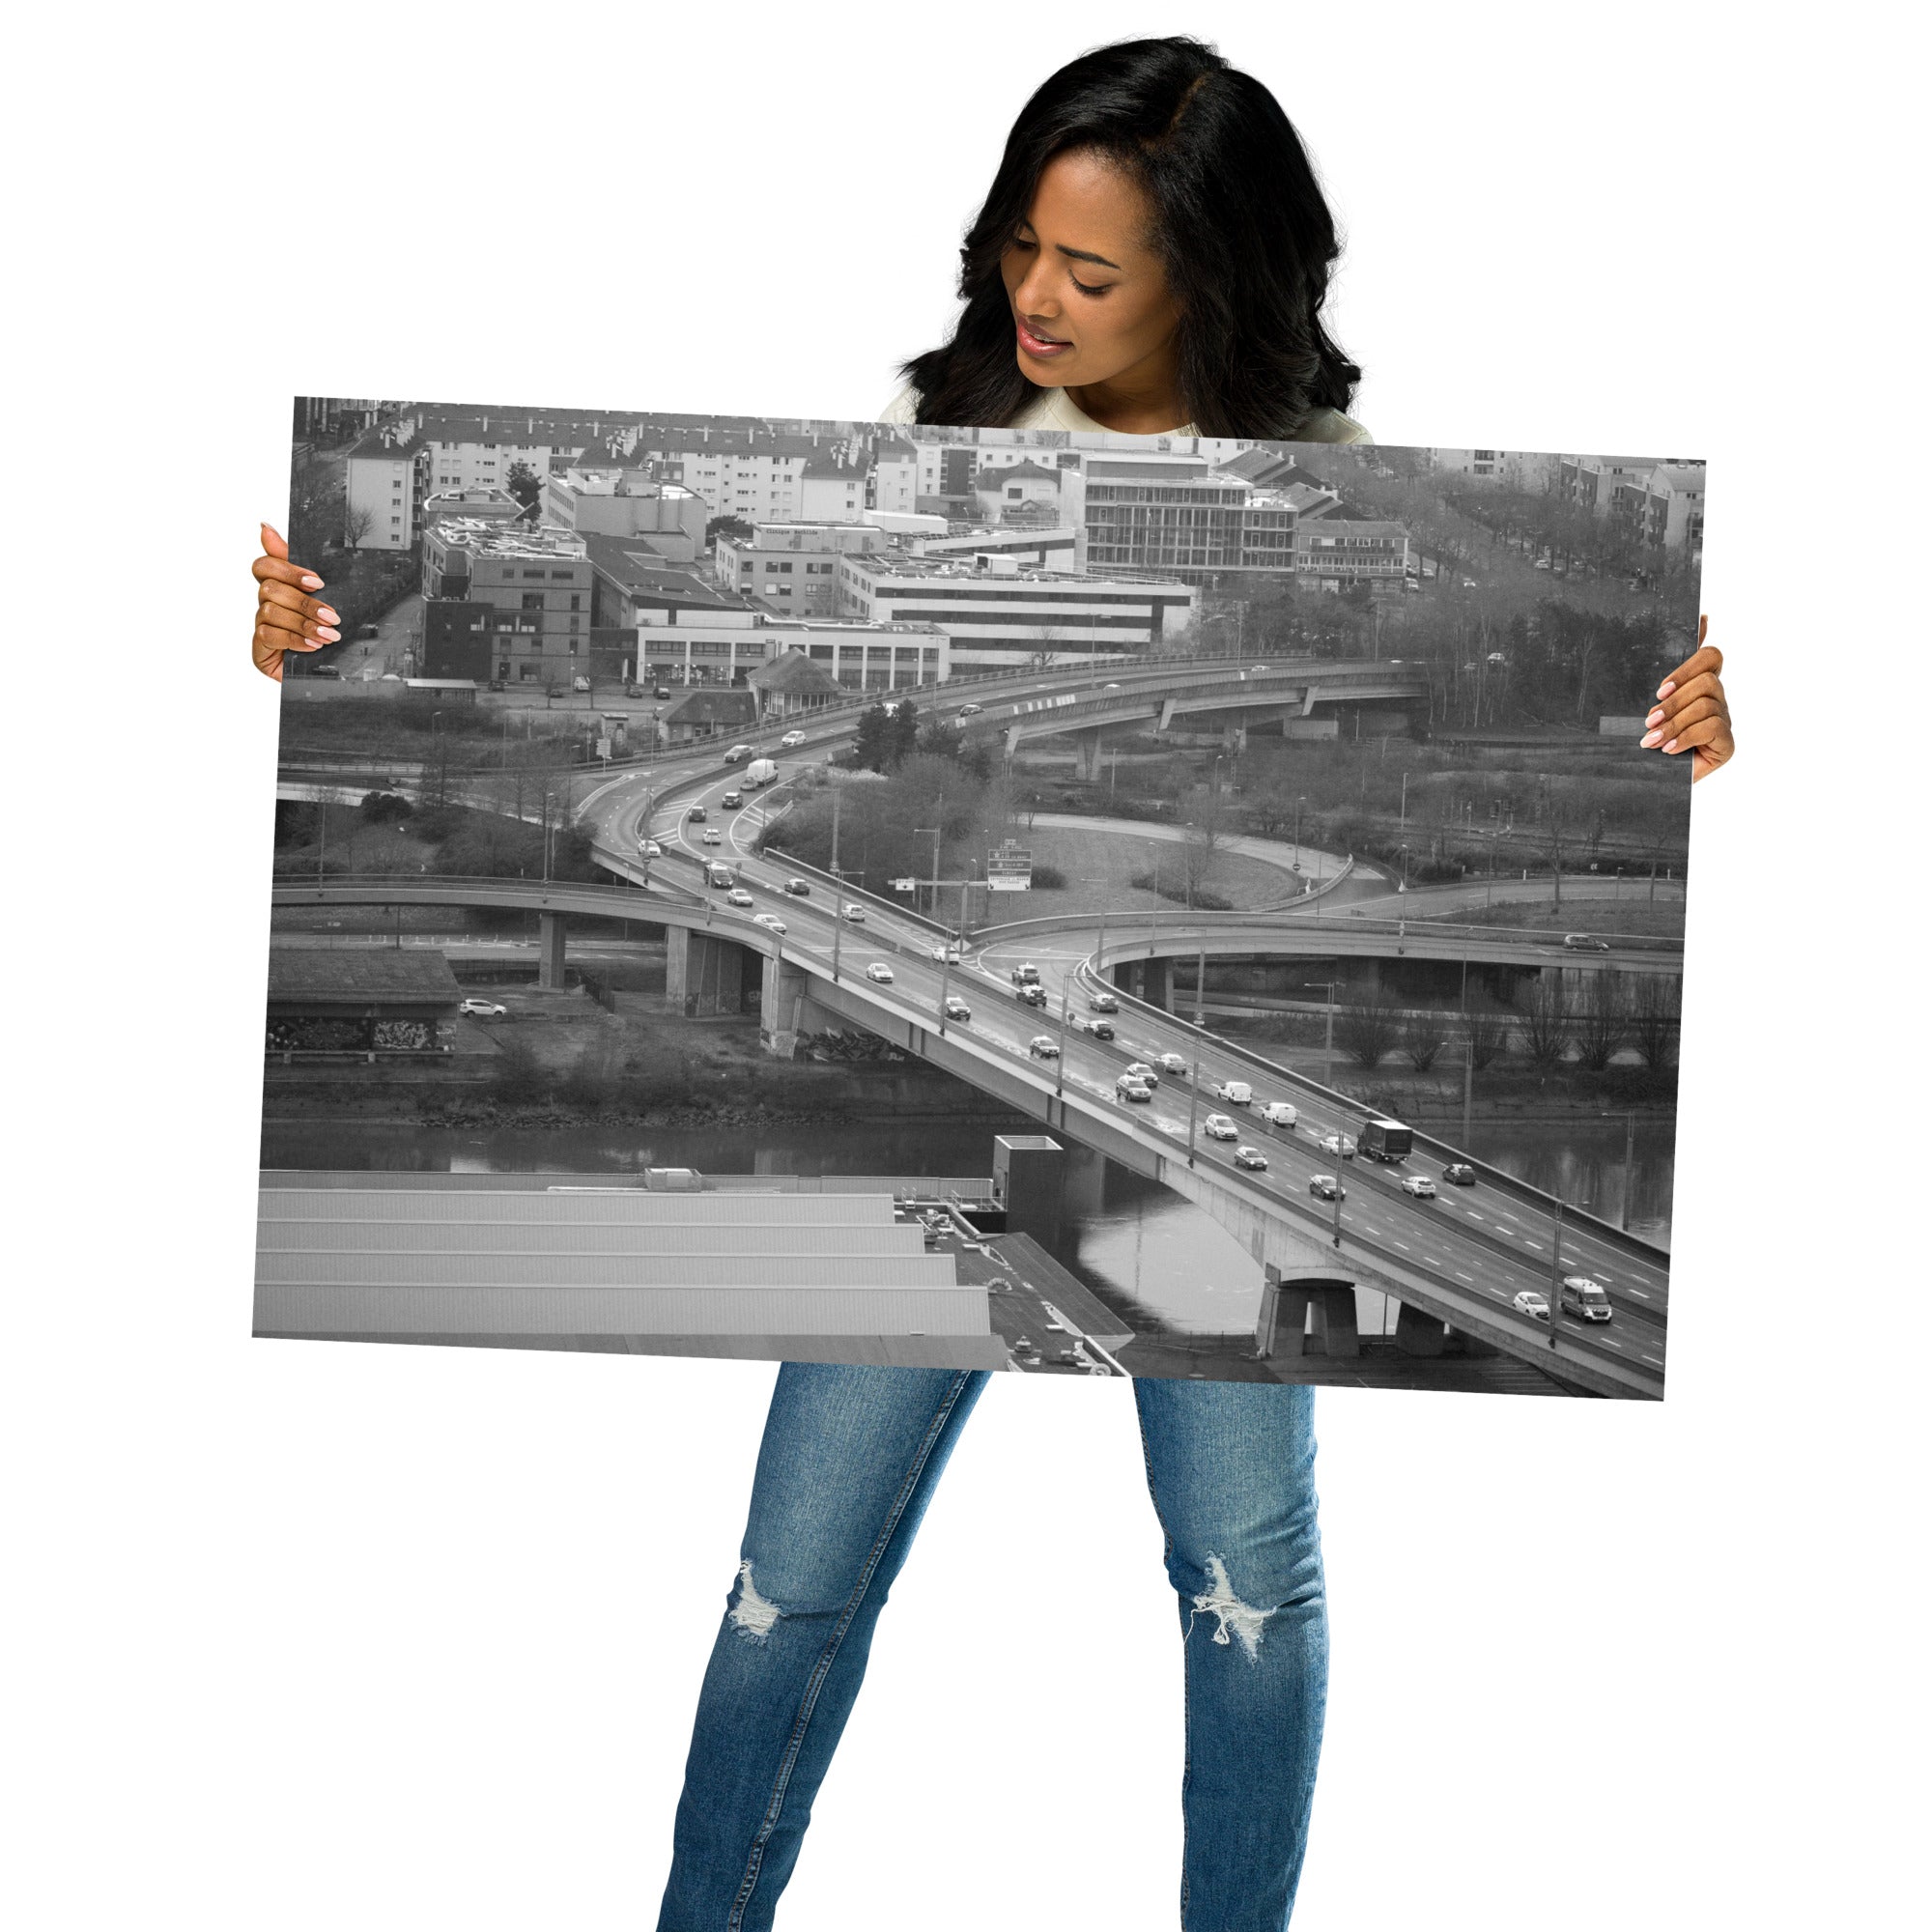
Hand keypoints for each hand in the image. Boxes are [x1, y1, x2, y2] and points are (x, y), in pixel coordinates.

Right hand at [251, 523, 337, 681]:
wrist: (330, 673)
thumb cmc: (326, 631)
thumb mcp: (324, 596)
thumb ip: (298, 564)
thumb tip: (264, 526)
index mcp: (279, 587)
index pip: (264, 566)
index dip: (288, 570)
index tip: (317, 582)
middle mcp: (266, 604)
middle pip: (270, 589)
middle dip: (305, 603)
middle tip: (333, 616)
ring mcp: (261, 626)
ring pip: (271, 612)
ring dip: (304, 623)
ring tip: (329, 636)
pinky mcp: (259, 649)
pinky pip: (269, 635)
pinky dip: (294, 640)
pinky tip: (313, 646)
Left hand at [1641, 614, 1732, 780]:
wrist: (1646, 780)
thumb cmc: (1647, 738)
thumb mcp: (1648, 703)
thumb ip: (1666, 670)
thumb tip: (1700, 619)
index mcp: (1699, 685)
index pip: (1711, 657)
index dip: (1688, 666)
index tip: (1660, 688)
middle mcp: (1716, 700)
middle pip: (1708, 681)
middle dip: (1674, 701)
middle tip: (1649, 720)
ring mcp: (1724, 721)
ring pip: (1707, 704)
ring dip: (1675, 722)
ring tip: (1652, 740)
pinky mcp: (1727, 744)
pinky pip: (1713, 727)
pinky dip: (1686, 737)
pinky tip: (1669, 749)